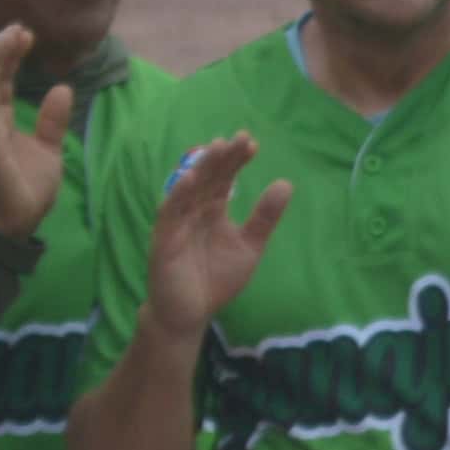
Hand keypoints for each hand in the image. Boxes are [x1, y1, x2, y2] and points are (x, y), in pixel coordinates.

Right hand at [0, 27, 71, 240]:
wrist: (20, 222)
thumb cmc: (28, 185)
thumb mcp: (48, 148)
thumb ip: (52, 120)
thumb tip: (62, 88)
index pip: (2, 79)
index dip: (11, 55)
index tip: (25, 32)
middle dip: (1, 52)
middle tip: (18, 28)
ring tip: (6, 42)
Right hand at [143, 131, 287, 331]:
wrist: (191, 311)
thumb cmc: (216, 278)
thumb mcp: (250, 245)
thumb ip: (264, 217)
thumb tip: (285, 183)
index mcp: (212, 210)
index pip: (224, 179)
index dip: (236, 161)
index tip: (252, 143)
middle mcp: (193, 211)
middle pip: (208, 178)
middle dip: (222, 157)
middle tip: (240, 137)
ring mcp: (177, 223)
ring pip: (188, 189)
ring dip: (201, 168)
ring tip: (217, 147)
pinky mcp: (164, 239)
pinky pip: (170, 213)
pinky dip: (179, 194)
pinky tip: (191, 178)